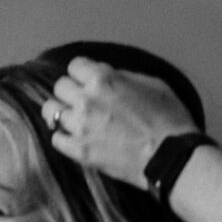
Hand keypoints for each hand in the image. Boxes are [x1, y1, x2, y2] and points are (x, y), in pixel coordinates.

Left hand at [50, 58, 198, 189]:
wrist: (170, 156)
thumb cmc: (169, 117)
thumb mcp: (152, 84)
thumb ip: (123, 77)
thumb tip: (108, 76)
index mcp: (104, 79)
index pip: (75, 65)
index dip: (82, 72)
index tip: (88, 80)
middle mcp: (85, 99)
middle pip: (60, 86)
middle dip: (71, 91)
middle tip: (82, 100)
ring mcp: (78, 126)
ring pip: (51, 111)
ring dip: (62, 112)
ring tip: (73, 119)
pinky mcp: (77, 150)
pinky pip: (56, 138)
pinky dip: (63, 137)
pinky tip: (74, 139)